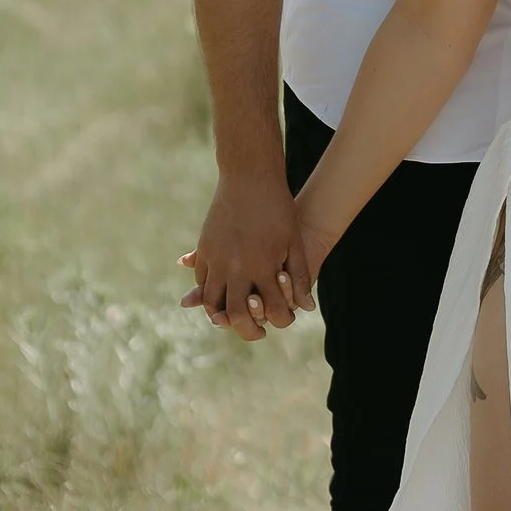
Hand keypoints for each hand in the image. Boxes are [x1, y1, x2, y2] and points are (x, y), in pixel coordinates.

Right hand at [181, 168, 310, 338]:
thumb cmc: (279, 209)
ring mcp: (216, 258)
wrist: (250, 177)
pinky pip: (203, 279)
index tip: (284, 320)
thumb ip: (299, 276)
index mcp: (262, 267)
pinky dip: (209, 290)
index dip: (281, 319)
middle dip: (246, 329)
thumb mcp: (293, 242)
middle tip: (255, 333)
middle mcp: (236, 267)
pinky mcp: (205, 247)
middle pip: (235, 314)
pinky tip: (221, 292)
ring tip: (233, 318)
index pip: (271, 310)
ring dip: (221, 313)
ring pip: (212, 300)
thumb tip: (307, 308)